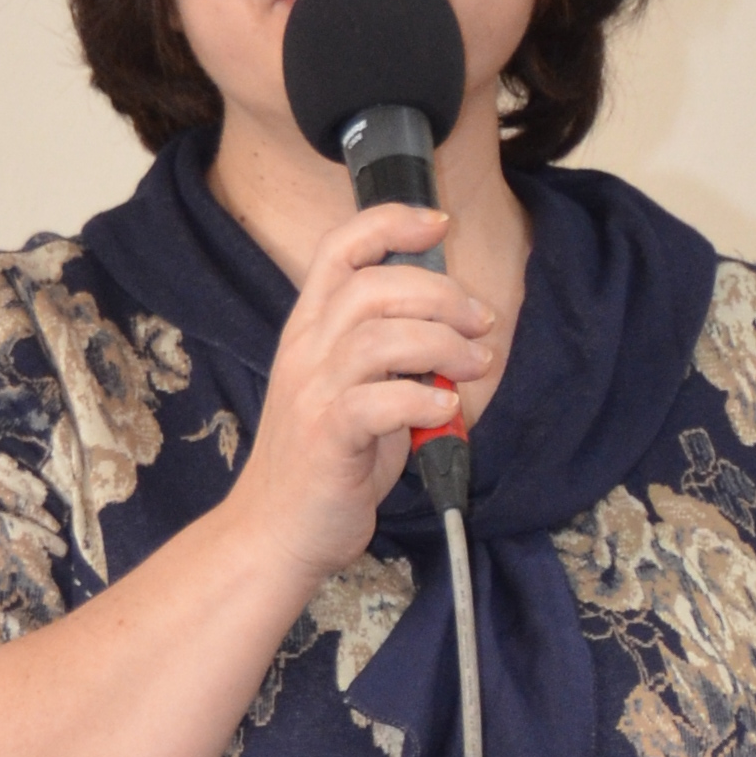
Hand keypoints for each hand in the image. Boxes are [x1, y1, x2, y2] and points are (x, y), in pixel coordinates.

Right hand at [228, 200, 497, 588]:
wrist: (274, 533)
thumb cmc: (324, 464)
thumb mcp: (352, 391)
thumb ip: (392, 356)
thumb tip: (457, 331)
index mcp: (309, 330)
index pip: (340, 249)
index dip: (390, 223)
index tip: (439, 223)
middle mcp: (306, 351)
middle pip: (374, 287)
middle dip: (441, 295)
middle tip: (481, 323)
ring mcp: (313, 393)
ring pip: (382, 337)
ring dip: (443, 346)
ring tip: (475, 366)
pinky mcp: (327, 438)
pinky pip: (381, 401)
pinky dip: (423, 401)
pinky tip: (444, 413)